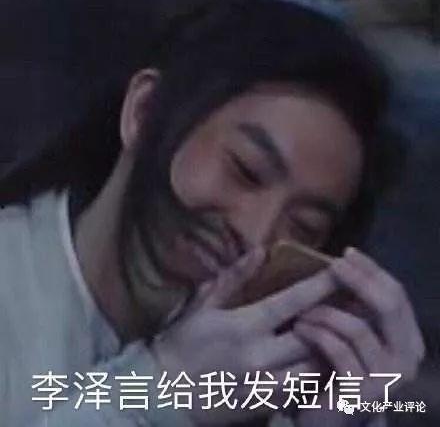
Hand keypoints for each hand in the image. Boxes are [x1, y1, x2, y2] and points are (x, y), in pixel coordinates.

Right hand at [152, 247, 336, 425]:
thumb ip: (234, 278)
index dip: (320, 286)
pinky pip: (302, 393)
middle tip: (358, 308)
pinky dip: (315, 378)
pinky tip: (325, 366)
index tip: (343, 272)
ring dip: (332, 351)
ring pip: (314, 370)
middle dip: (338, 321)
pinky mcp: (265, 408)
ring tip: (348, 336)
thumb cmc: (182, 343)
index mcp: (243, 326)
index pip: (292, 302)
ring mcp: (264, 386)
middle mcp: (260, 356)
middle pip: (313, 338)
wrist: (164, 393)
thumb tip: (260, 251)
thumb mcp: (203, 306)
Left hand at [293, 248, 424, 426]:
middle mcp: (408, 359)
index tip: (346, 253)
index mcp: (407, 340)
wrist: (330, 419)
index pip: (396, 294)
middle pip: (388, 305)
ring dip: (325, 312)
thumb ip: (358, 309)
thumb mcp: (354, 335)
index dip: (372, 270)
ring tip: (302, 311)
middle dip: (358, 280)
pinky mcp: (363, 394)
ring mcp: (388, 379)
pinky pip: (338, 350)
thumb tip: (343, 266)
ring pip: (358, 327)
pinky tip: (299, 328)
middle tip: (332, 265)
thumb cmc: (338, 370)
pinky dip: (316, 334)